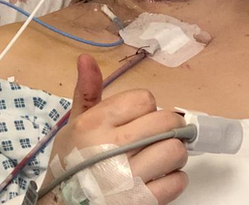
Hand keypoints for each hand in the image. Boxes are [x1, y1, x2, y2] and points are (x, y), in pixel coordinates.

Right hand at [40, 54, 187, 203]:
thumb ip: (87, 93)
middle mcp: (111, 148)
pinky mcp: (142, 200)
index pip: (145, 99)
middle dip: (167, 129)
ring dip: (173, 154)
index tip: (137, 121)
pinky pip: (178, 181)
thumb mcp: (73, 126)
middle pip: (167, 122)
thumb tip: (86, 58)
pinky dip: (173, 180)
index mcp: (95, 125)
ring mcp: (128, 176)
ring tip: (157, 159)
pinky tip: (156, 179)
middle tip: (156, 138)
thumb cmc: (70, 165)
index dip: (145, 109)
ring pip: (176, 150)